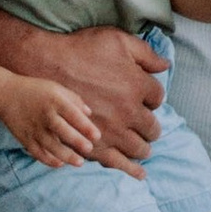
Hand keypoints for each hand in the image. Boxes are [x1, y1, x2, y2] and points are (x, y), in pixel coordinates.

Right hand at [0, 5, 163, 165]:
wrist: (45, 64)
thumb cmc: (81, 49)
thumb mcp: (117, 40)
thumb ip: (145, 53)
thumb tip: (165, 65)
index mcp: (137, 86)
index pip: (157, 98)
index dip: (154, 99)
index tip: (149, 100)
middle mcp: (128, 112)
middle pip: (151, 129)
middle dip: (152, 130)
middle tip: (150, 132)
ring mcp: (110, 131)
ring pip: (136, 149)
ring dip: (142, 151)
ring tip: (143, 152)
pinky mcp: (92, 144)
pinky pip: (114, 161)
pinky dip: (126, 168)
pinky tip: (134, 171)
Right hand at [3, 79, 101, 167]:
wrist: (6, 95)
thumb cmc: (36, 90)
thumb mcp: (56, 88)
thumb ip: (74, 99)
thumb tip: (89, 113)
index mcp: (54, 100)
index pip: (73, 114)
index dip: (86, 127)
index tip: (97, 136)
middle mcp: (45, 115)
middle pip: (63, 131)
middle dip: (77, 142)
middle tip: (88, 149)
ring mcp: (34, 128)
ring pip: (51, 146)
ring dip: (66, 156)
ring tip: (79, 162)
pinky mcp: (25, 138)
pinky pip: (38, 152)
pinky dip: (48, 160)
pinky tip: (60, 164)